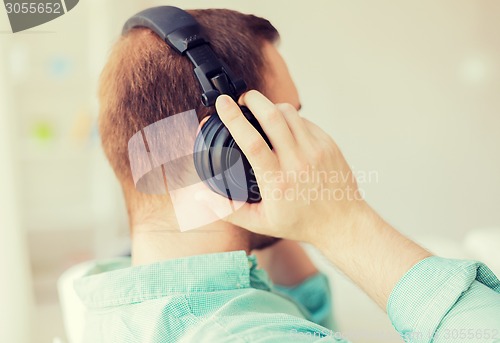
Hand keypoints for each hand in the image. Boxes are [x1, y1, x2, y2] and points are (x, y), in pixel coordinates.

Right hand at [210, 91, 430, 308]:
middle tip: (241, 99)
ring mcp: (315, 150)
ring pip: (289, 113)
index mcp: (277, 181)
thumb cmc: (300, 223)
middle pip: (272, 116)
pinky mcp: (327, 144)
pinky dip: (288, 117)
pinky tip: (282, 125)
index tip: (223, 104)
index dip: (234, 119)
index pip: (252, 142)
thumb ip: (229, 209)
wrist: (342, 222)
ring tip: (259, 109)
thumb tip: (201, 196)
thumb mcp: (260, 223)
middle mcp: (297, 162)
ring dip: (270, 105)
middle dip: (252, 99)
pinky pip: (304, 121)